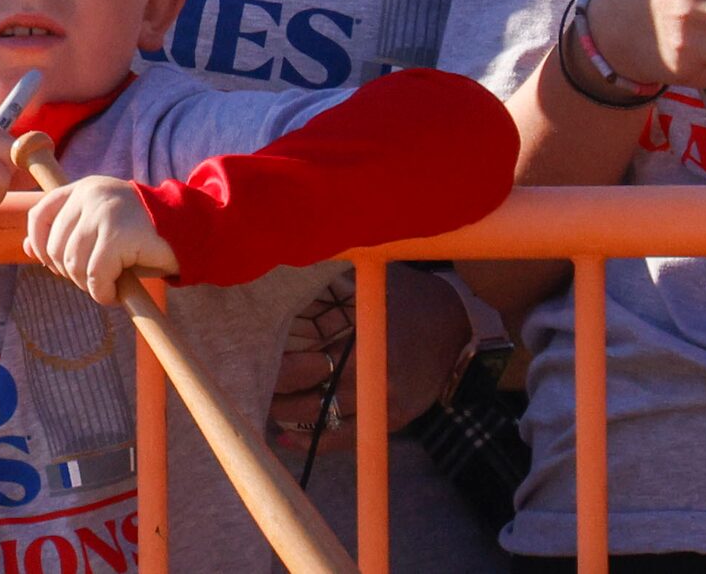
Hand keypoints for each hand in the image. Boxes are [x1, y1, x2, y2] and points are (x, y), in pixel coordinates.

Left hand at [24, 175, 175, 304]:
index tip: (55, 265)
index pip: (39, 214)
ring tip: (109, 286)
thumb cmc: (143, 233)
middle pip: (55, 247)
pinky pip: (95, 276)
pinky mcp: (118, 234)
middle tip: (95, 280)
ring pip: (73, 264)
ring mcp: (104, 212)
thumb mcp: (100, 228)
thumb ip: (66, 233)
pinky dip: (102, 293)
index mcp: (82, 188)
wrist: (189, 229)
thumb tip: (26, 248)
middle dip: (70, 273)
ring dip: (89, 286)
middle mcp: (90, 195)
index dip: (39, 245)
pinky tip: (116, 293)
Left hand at [266, 267, 467, 449]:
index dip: (280, 371)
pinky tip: (286, 438)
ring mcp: (386, 407)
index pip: (313, 366)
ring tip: (263, 406)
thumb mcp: (370, 282)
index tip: (253, 361)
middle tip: (250, 386)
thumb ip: (331, 280)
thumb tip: (283, 263)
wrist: (455, 328)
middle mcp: (377, 382)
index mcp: (368, 344)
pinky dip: (315, 442)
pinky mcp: (392, 422)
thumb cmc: (405, 297)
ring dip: (290, 418)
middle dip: (279, 396)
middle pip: (314, 400)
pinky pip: (348, 441)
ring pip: (327, 423)